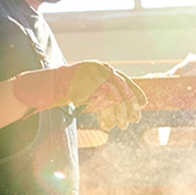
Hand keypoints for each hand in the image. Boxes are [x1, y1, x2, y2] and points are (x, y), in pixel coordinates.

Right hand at [13, 61, 146, 129]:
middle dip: (130, 105)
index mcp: (104, 68)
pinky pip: (102, 102)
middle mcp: (101, 69)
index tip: (144, 103)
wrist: (51, 86)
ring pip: (114, 95)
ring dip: (119, 113)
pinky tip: (108, 125)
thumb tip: (125, 102)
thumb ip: (106, 93)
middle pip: (122, 87)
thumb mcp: (92, 90)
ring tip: (123, 126)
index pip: (124, 78)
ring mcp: (94, 76)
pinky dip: (106, 114)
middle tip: (135, 119)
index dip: (135, 91)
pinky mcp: (88, 86)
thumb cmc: (73, 89)